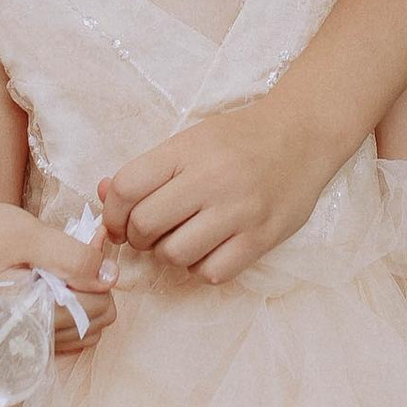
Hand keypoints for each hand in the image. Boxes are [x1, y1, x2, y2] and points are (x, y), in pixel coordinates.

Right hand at [0, 200, 117, 348]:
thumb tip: (111, 276)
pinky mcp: (16, 335)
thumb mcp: (28, 235)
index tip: (89, 244)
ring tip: (62, 266)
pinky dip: (69, 312)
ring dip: (83, 300)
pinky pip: (62, 336)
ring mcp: (20, 340)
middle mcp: (24, 339)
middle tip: (77, 251)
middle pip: (94, 324)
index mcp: (27, 318)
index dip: (99, 274)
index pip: (96, 310)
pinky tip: (54, 284)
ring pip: (82, 332)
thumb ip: (73, 257)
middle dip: (93, 287)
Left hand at [99, 91, 338, 283]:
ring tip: (183, 239)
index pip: (126, 187)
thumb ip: (148, 170)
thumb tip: (103, 197)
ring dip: (169, 254)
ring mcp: (239, 211)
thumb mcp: (190, 141)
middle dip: (138, 236)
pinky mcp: (262, 237)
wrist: (303, 134)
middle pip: (145, 224)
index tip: (120, 220)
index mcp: (186, 150)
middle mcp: (212, 179)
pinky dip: (202, 268)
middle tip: (151, 232)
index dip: (112, 212)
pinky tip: (209, 250)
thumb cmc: (240, 139)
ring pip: (175, 254)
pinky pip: (212, 272)